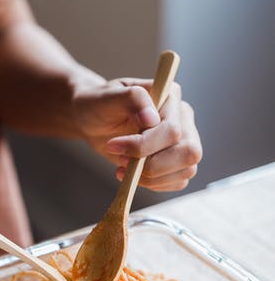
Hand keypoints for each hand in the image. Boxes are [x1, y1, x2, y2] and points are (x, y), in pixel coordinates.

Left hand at [72, 78, 201, 190]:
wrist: (91, 119)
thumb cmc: (99, 104)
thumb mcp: (108, 96)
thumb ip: (133, 99)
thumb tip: (152, 119)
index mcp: (171, 97)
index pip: (172, 129)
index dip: (144, 145)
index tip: (113, 146)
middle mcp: (182, 118)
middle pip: (188, 152)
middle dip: (152, 165)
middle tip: (121, 161)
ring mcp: (181, 141)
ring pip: (187, 169)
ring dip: (152, 177)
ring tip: (123, 167)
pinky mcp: (175, 161)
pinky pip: (178, 181)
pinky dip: (154, 184)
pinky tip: (132, 175)